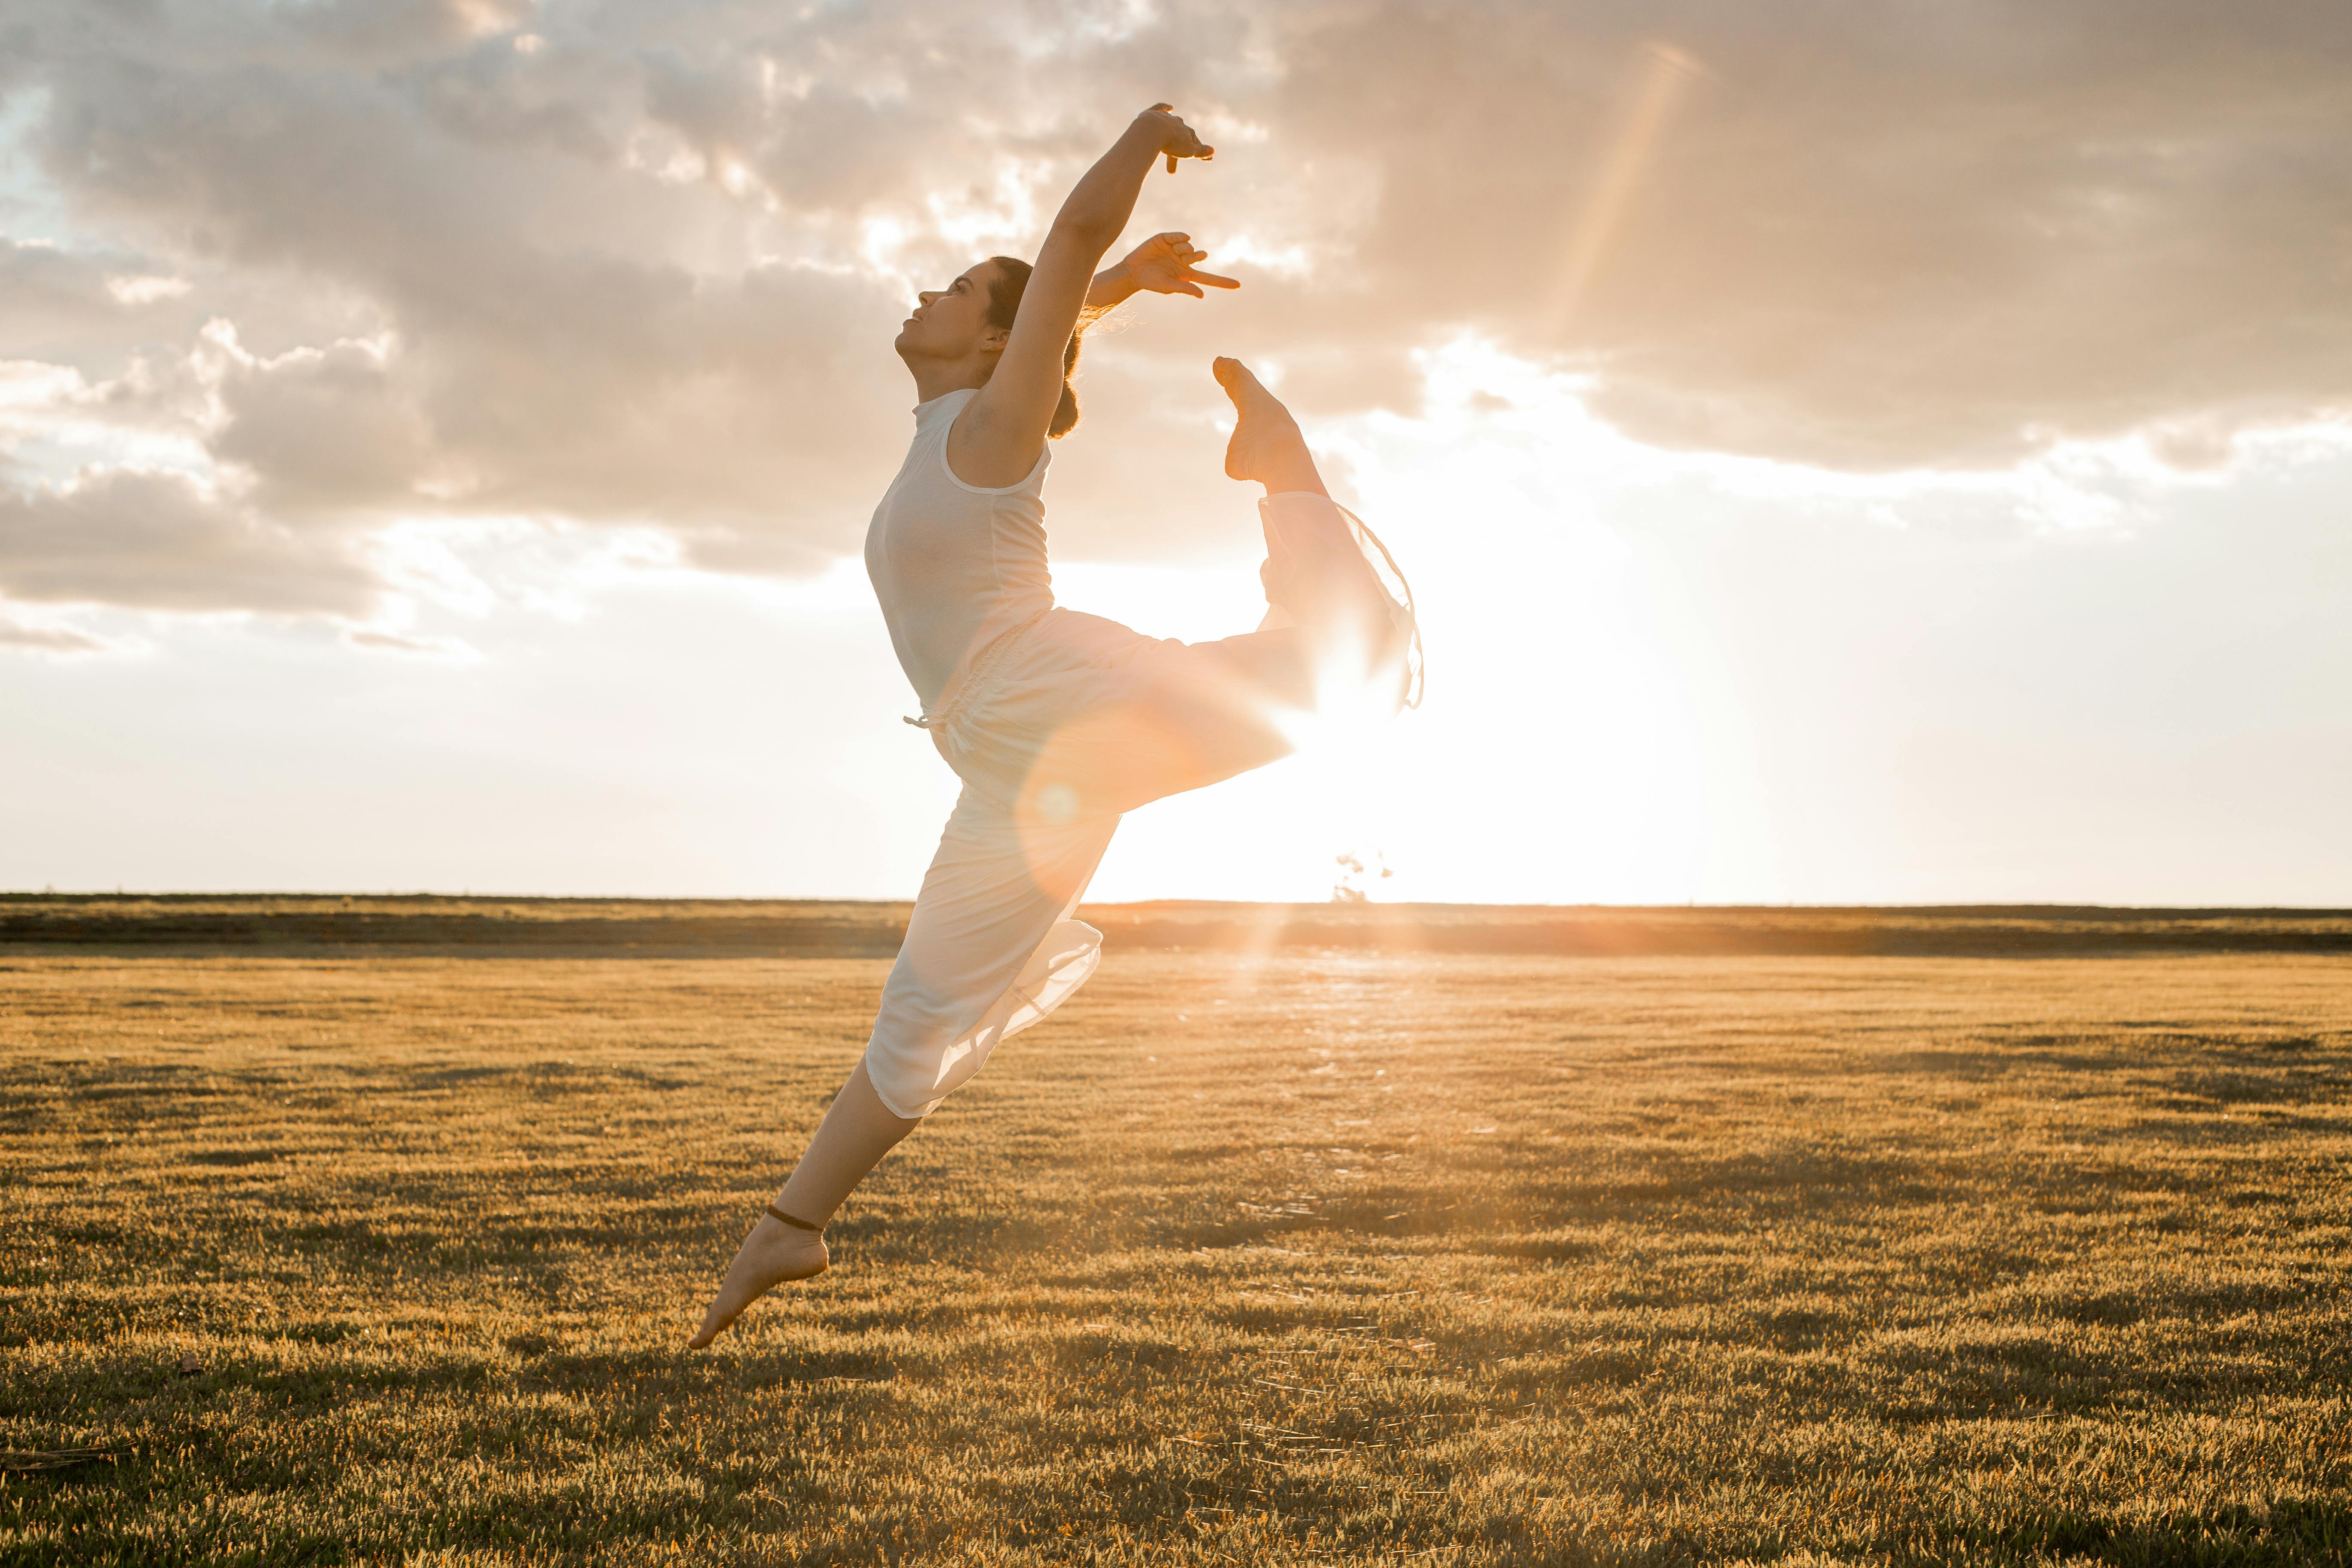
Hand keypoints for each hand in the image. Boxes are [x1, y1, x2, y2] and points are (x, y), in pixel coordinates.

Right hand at [1116, 232, 1238, 298]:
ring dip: (1185, 248)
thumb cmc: (1151, 282)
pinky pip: (1181, 235)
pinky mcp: (1167, 239)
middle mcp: (1184, 261)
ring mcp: (1176, 249)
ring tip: (1172, 252)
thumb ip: (1185, 288)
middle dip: (1196, 256)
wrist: (1133, 271)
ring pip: (1190, 246)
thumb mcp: (1168, 287)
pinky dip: (1181, 237)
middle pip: (1200, 256)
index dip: (1223, 282)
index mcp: (1187, 275)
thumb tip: (1202, 295)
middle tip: (1183, 258)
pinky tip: (1177, 241)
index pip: (1209, 279)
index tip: (1238, 286)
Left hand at [1136, 103, 1212, 172]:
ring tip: (1173, 138)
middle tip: (1177, 162)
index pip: (1196, 144)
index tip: (1207, 161)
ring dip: (1175, 128)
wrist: (1153, 130)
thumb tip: (1213, 151)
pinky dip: (1166, 107)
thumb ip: (1201, 151)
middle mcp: (1179, 123)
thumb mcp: (1188, 151)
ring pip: (1173, 122)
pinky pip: (1162, 108)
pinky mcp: (1154, 113)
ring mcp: (1167, 117)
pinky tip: (1170, 107)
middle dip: (1184, 145)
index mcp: (1188, 132)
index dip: (1201, 152)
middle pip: (1184, 134)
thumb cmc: (1171, 143)